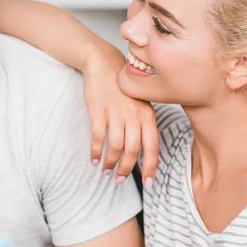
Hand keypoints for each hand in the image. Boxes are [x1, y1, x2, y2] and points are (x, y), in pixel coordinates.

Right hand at [82, 49, 158, 185]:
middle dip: (127, 170)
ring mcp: (116, 112)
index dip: (151, 167)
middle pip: (133, 151)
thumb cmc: (122, 86)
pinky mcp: (98, 110)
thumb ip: (145, 125)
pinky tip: (93, 159)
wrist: (104, 63)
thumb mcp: (140, 103)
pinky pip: (98, 137)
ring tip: (105, 171)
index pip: (153, 147)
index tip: (149, 184)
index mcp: (147, 114)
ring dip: (110, 163)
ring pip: (116, 147)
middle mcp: (134, 115)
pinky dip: (96, 151)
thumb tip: (149, 153)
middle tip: (119, 180)